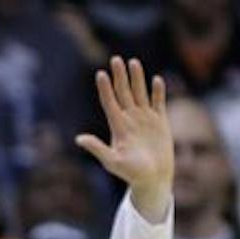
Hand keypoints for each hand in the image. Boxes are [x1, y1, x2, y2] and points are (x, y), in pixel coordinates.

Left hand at [75, 57, 170, 220]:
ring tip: (133, 62)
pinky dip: (158, 91)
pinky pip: (158, 102)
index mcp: (118, 126)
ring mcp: (145, 119)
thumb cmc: (130, 173)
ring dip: (137, 78)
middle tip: (115, 59)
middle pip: (124, 93)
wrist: (152, 179)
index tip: (100, 73)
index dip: (105, 89)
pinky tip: (156, 80)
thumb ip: (97, 148)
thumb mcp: (112, 161)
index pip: (110, 103)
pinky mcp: (160, 121)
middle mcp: (130, 119)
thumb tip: (78, 139)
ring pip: (140, 93)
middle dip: (120, 77)